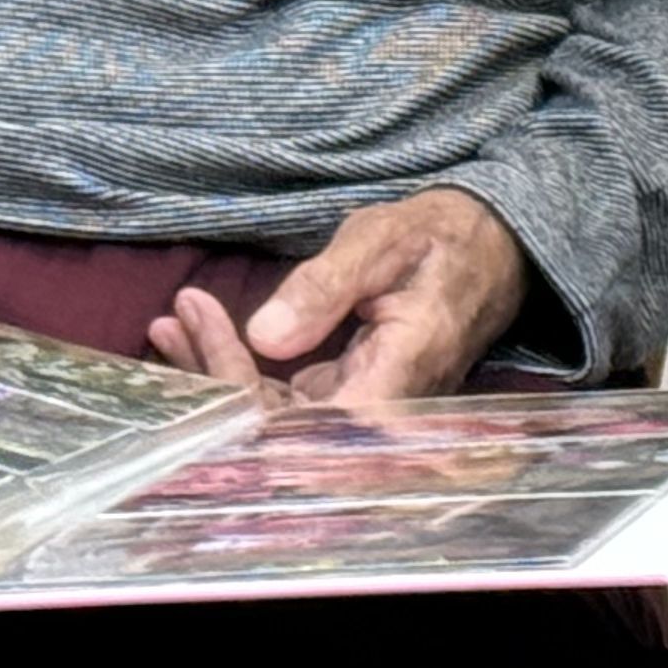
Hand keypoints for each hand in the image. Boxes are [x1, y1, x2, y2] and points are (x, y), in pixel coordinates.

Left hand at [149, 190, 528, 401]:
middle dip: (213, 377)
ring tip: (174, 322)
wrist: (496, 248)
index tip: (196, 318)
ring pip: (277, 418)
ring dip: (220, 372)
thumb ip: (325, 287)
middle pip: (278, 429)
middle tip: (170, 319)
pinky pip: (289, 402)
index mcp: (397, 376)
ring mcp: (365, 409)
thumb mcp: (382, 241)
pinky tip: (203, 332)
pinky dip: (242, 369)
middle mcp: (382, 411)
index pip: (299, 418)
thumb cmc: (443, 238)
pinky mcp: (352, 398)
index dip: (237, 386)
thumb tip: (263, 337)